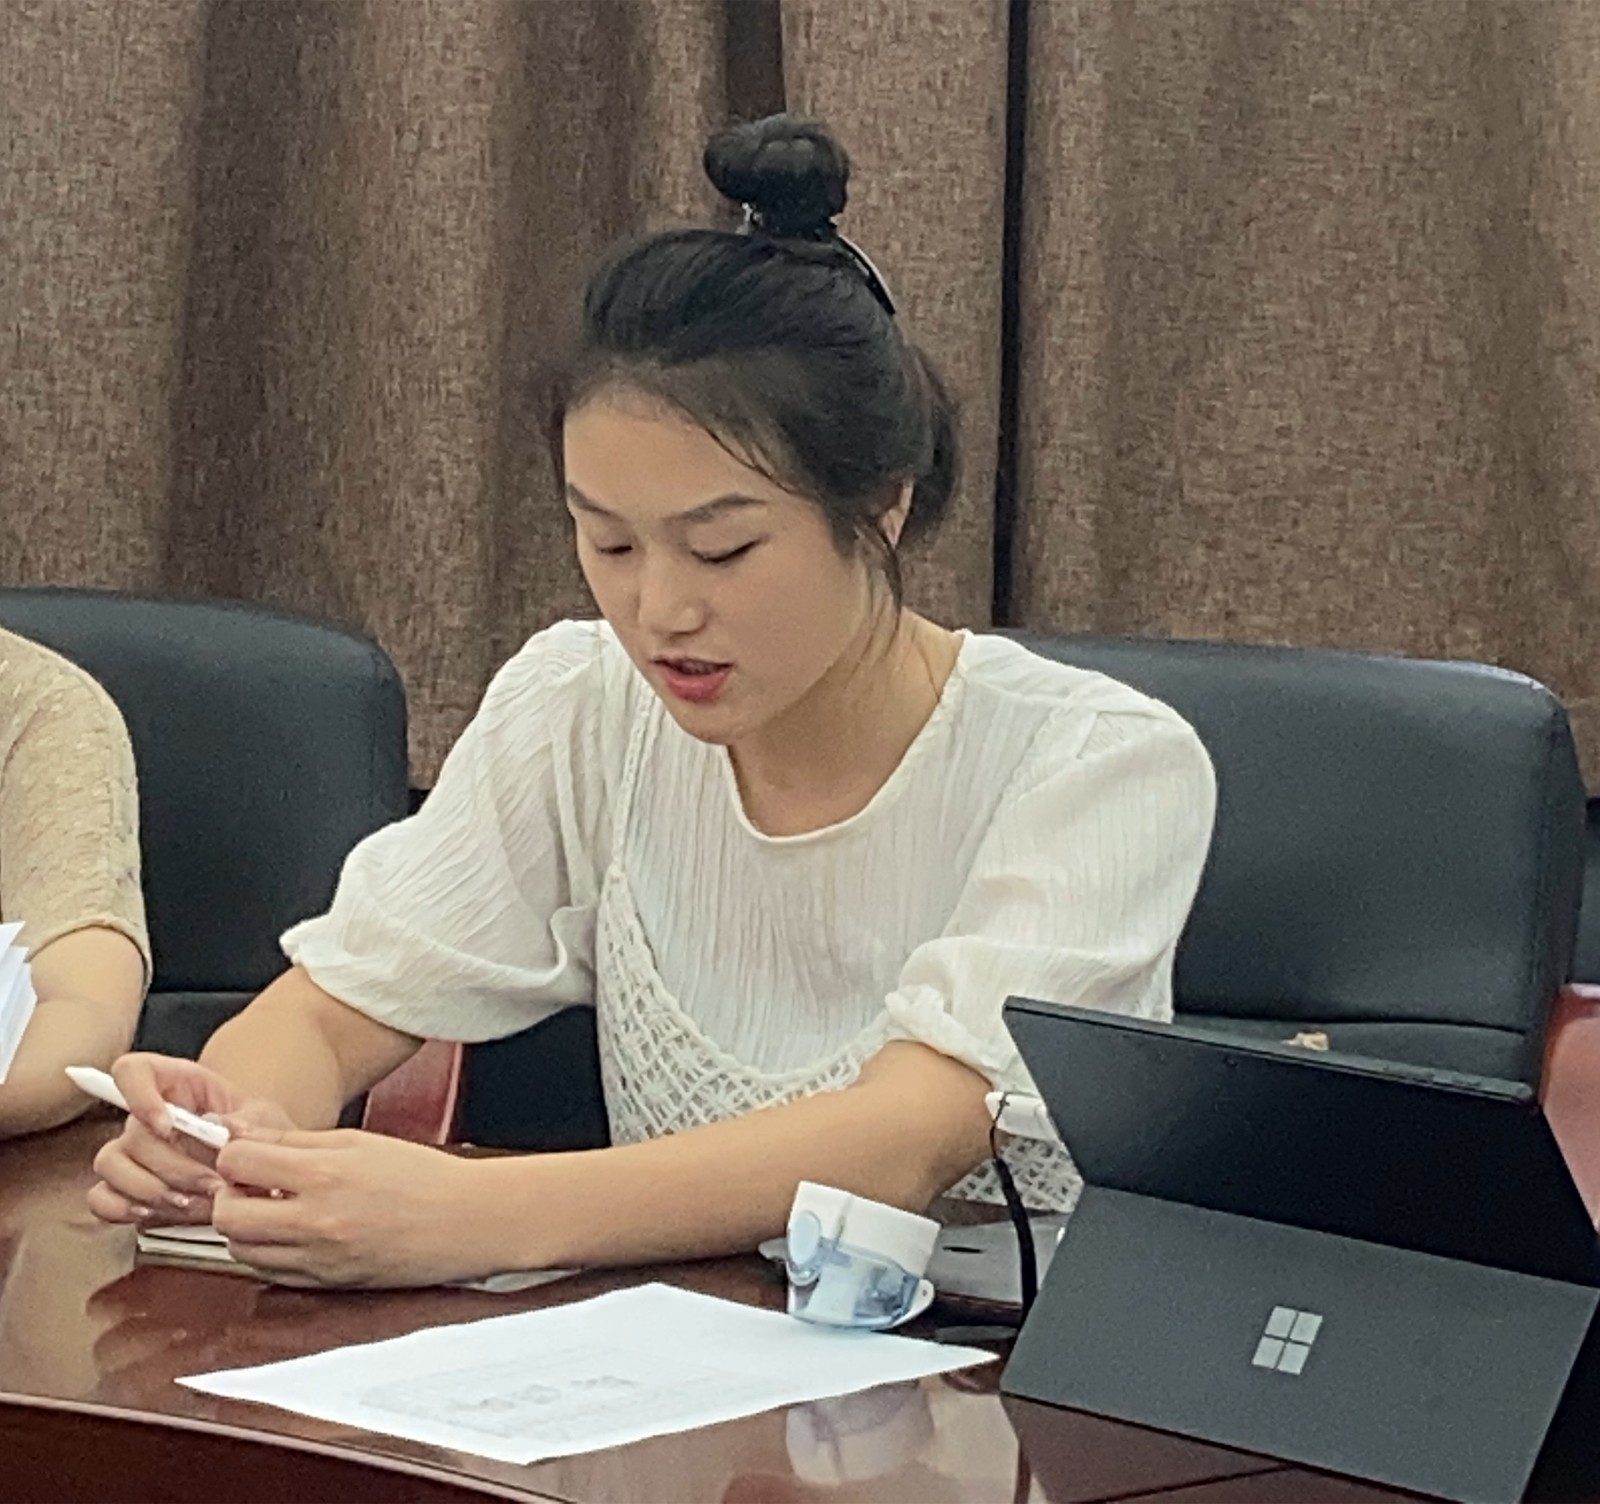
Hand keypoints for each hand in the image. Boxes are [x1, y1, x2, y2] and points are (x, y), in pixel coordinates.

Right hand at [87, 1053, 294, 1226]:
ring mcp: (132, 1152)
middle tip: (210, 1184)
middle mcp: (147, 1115)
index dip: (139, 1095)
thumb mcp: (265, 1119)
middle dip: (173, 1165)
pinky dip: (122, 1209)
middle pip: (132, 1132)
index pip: (133, 1071)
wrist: (261, 1174)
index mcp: (176, 1083)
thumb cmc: (258, 1136)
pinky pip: (101, 1197)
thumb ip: (248, 1121)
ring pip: (110, 1164)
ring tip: (191, 1203)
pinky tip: (155, 1213)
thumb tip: (221, 1128)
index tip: (167, 1125)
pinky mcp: (126, 1188)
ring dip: (150, 1189)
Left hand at [209, 1128, 494, 1287]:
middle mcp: (314, 1222)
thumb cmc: (424, 1177)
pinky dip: (269, 1253)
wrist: (467, 1221)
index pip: (237, 1163)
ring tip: (276, 1208)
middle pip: (226, 1215)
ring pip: (241, 1251)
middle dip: (229, 1194)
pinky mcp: (326, 1284)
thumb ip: (296, 1141)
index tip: (247, 1153)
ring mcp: (318, 1259)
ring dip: (246, 1227)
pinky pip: (270, 1273)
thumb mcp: (359, 1142)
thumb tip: (244, 1137)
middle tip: (251, 1183)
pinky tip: (294, 1232)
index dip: (234, 1153)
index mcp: (323, 1175)